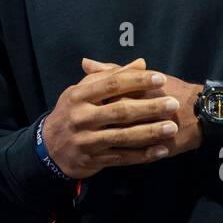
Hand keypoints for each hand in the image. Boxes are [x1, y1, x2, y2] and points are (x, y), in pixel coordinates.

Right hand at [41, 58, 181, 178]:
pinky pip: (122, 158)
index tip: (160, 78)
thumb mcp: (83, 90)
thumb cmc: (72, 112)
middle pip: (120, 111)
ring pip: (123, 137)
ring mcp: (87, 140)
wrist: (49, 147)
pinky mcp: (93, 160)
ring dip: (149, 132)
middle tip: (172, 103)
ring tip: (171, 127)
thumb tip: (140, 63)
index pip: (112, 84)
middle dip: (149, 107)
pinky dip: (143, 155)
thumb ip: (111, 76)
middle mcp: (81, 117)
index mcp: (79, 95)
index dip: (137, 81)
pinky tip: (161, 150)